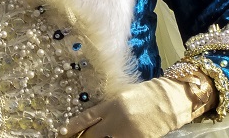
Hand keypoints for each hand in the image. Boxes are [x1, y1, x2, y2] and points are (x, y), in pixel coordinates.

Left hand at [65, 77, 213, 137]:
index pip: (86, 118)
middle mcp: (117, 119)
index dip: (72, 128)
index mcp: (111, 104)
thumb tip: (90, 122)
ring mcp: (127, 132)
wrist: (167, 101)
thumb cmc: (143, 95)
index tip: (61, 134)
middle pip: (92, 136)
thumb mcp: (121, 96)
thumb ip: (106, 108)